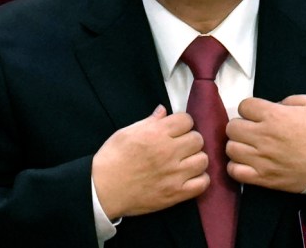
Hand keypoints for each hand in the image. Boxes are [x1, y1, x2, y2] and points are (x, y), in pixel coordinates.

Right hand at [92, 105, 208, 218]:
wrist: (102, 190)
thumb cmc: (111, 159)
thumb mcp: (126, 133)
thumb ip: (149, 121)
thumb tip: (163, 110)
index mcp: (156, 133)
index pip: (187, 120)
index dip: (182, 124)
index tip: (176, 130)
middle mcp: (168, 151)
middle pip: (198, 139)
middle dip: (190, 140)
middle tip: (181, 147)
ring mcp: (174, 174)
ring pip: (203, 160)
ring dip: (196, 159)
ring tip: (186, 162)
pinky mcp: (176, 193)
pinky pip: (202, 183)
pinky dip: (199, 179)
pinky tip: (190, 178)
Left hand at [225, 95, 305, 192]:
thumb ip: (290, 100)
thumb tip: (275, 106)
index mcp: (274, 115)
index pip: (244, 105)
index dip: (251, 108)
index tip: (258, 114)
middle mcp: (263, 136)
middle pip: (232, 127)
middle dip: (241, 125)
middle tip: (252, 130)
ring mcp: (261, 159)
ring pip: (230, 148)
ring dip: (238, 145)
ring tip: (250, 147)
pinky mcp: (263, 178)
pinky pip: (235, 172)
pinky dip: (237, 167)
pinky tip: (247, 163)